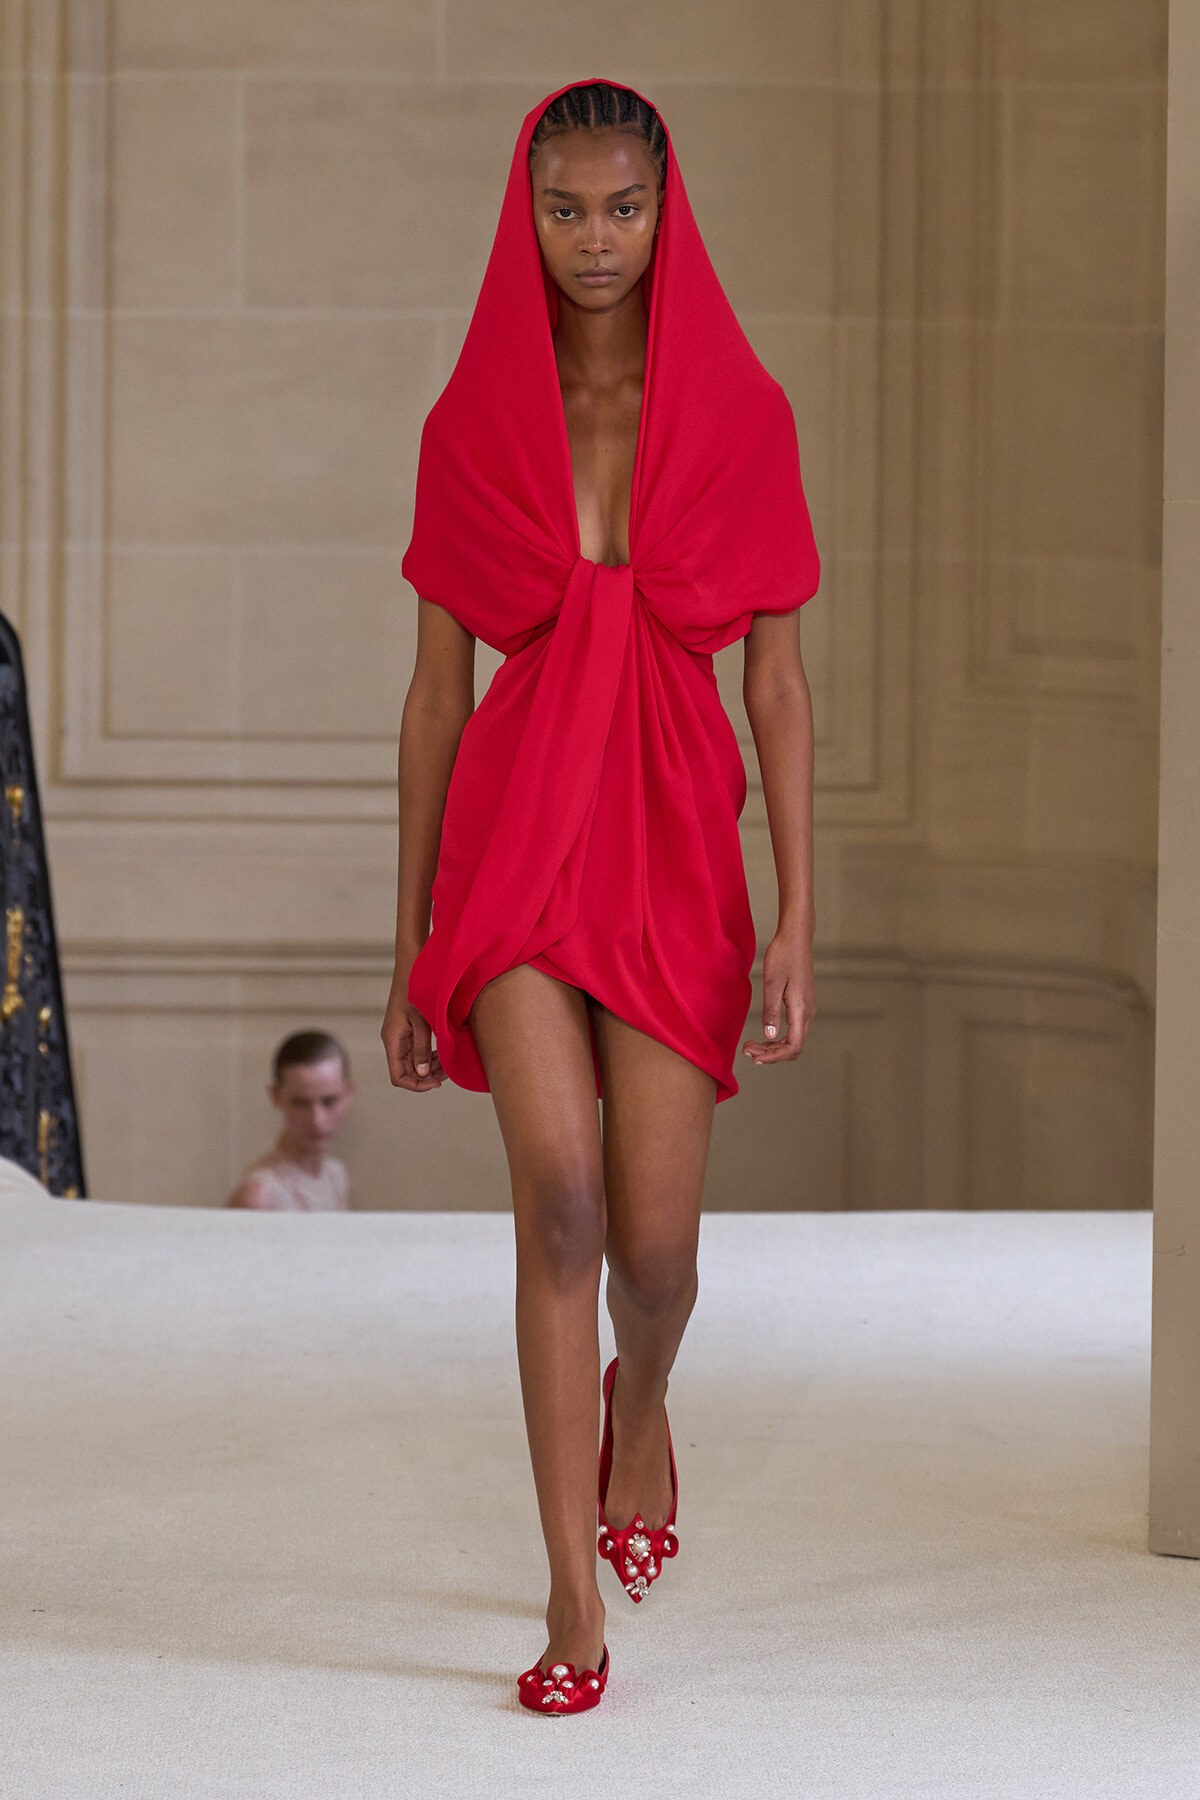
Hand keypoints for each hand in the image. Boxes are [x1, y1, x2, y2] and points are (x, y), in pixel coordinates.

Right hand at [381, 968, 445, 1092]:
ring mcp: (399, 1034)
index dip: (417, 1085)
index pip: (398, 1076)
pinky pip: (415, 1050)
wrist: (412, 963)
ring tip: (448, 1062)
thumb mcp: (422, 1021)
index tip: (437, 1082)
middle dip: (426, 1076)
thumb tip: (423, 1074)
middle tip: (448, 1072)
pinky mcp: (406, 1028)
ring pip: (412, 1062)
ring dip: (429, 1066)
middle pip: (406, 1071)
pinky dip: (429, 1055)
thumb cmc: (416, 988)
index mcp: (392, 1039)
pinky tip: (443, 1051)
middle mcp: (393, 1040)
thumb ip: (421, 1048)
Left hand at [741, 931, 815, 1065]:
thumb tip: (770, 1036)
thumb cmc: (783, 956)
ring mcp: (807, 1009)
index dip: (774, 1057)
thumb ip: (771, 1011)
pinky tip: (764, 1035)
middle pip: (793, 1047)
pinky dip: (778, 1037)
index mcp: (801, 1010)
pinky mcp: (802, 1004)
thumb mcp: (772, 983)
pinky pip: (793, 1029)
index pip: (793, 1047)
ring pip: (793, 1039)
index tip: (754, 1057)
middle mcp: (808, 1013)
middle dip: (770, 1054)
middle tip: (746, 1050)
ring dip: (773, 1046)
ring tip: (751, 1044)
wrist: (796, 937)